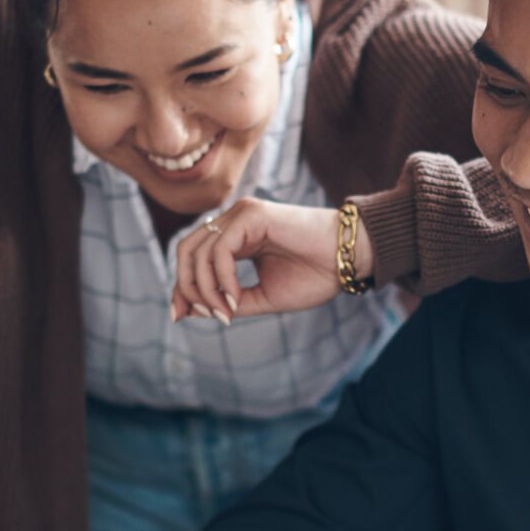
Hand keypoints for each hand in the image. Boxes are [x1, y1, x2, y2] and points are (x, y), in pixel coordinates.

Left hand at [168, 198, 371, 322]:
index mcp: (235, 236)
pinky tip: (234, 298)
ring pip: (197, 250)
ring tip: (225, 312)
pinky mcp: (251, 215)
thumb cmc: (315, 275)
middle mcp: (234, 221)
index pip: (193, 256)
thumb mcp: (264, 297)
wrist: (348, 259)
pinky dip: (221, 279)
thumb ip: (229, 301)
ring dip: (205, 288)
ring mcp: (241, 214)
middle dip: (184, 286)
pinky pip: (220, 250)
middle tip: (198, 314)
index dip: (181, 286)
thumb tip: (192, 310)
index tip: (181, 316)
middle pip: (186, 250)